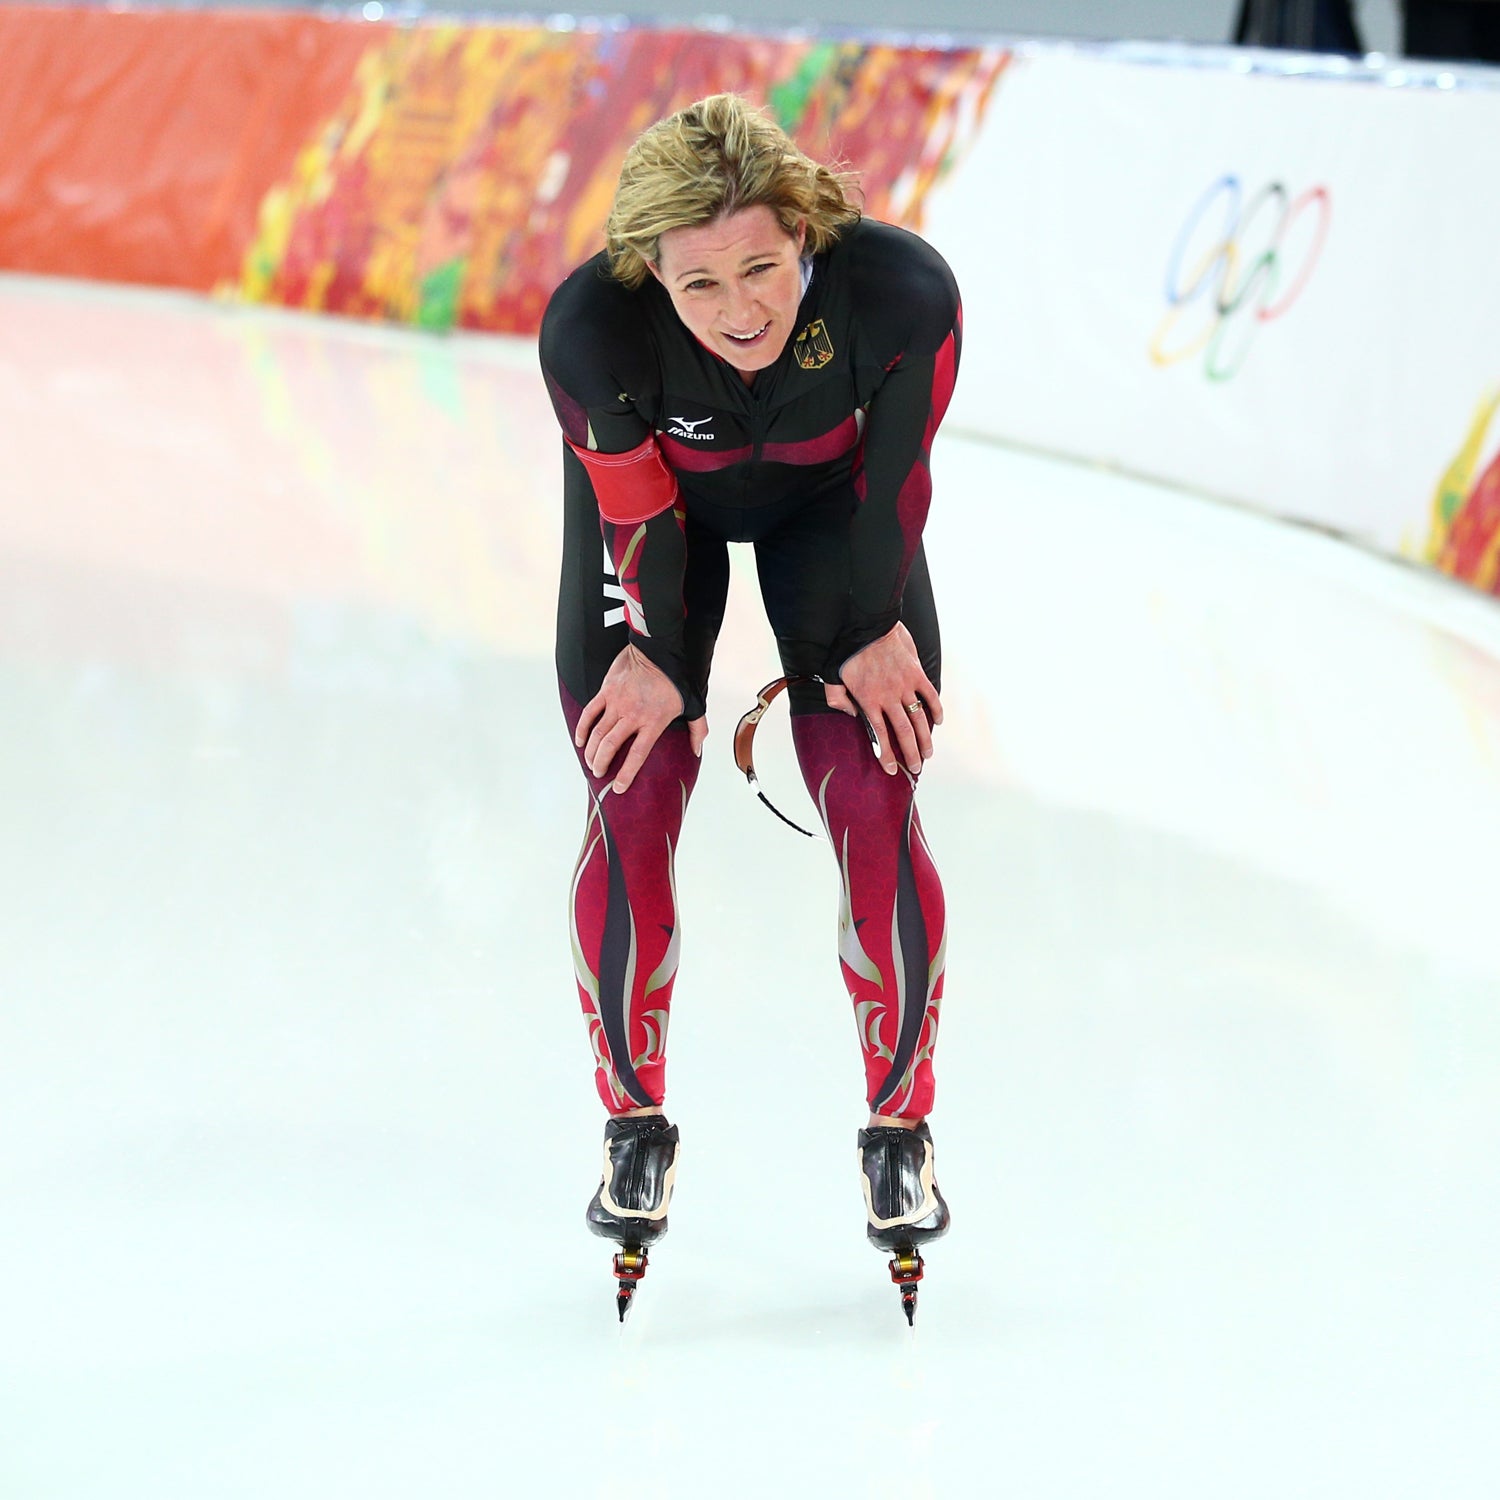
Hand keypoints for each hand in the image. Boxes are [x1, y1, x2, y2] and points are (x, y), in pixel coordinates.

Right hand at [576, 644, 707, 792]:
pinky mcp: (606, 691)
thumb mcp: (694, 704)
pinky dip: (583, 728)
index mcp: (653, 722)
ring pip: (597, 733)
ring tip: (590, 763)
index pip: (636, 755)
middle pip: (610, 746)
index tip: (619, 788)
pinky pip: (590, 713)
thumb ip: (697, 730)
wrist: (658, 649)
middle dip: (601, 764)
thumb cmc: (676, 678)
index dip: (626, 774)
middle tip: (599, 774)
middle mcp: (632, 715)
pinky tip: (580, 741)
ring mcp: (617, 702)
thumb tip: (697, 751)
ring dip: (591, 751)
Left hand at [824, 623, 941, 775]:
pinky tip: (938, 721)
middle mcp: (889, 697)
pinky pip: (930, 695)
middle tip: (916, 769)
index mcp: (868, 700)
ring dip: (925, 739)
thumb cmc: (846, 651)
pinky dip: (936, 709)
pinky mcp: (916, 673)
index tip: (892, 770)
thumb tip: (852, 716)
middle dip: (911, 754)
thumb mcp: (832, 678)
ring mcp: (905, 685)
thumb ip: (838, 700)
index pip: (880, 735)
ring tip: (928, 754)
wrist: (866, 624)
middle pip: (904, 732)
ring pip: (919, 718)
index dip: (887, 755)